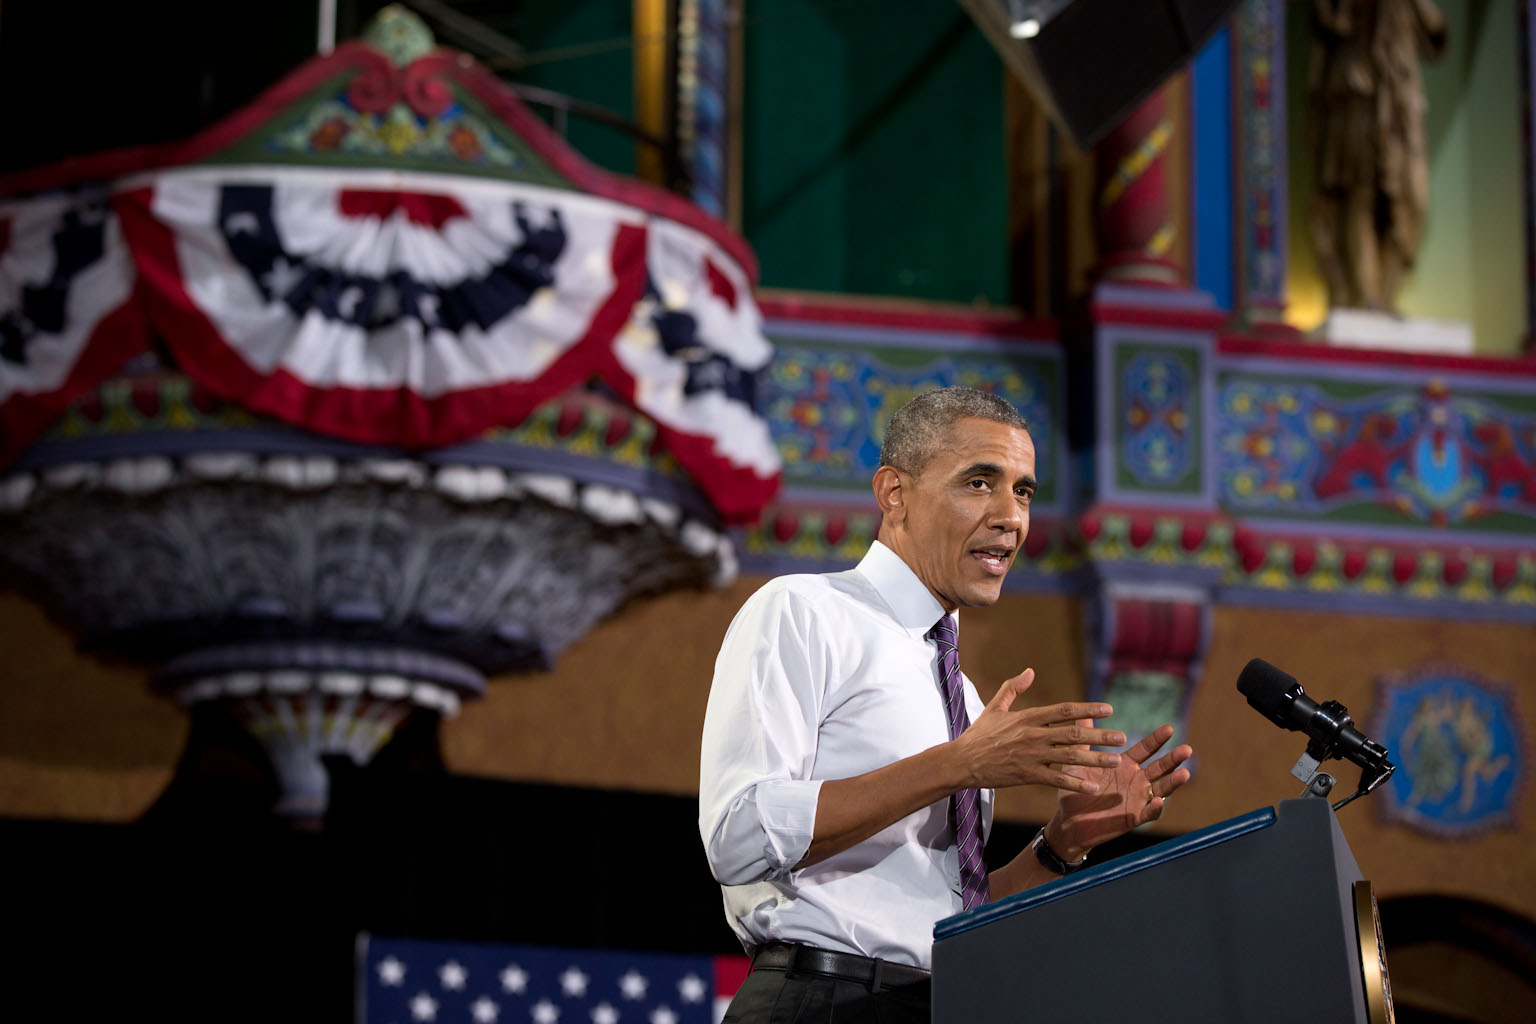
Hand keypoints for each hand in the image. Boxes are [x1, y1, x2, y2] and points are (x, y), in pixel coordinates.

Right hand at [954, 669, 1125, 794]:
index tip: (1108, 709)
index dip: (1088, 709)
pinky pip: (1057, 780)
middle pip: (1073, 733)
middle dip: (1100, 735)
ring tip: (1116, 760)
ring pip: (1070, 757)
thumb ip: (1013, 688)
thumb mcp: (995, 707)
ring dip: (1096, 759)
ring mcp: (1032, 756)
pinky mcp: (1027, 775)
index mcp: (1028, 717)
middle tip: (1121, 737)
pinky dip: (1076, 783)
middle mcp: (1033, 735)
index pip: (1064, 710)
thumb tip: (1030, 671)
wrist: (962, 761)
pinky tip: (1093, 787)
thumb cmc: (979, 734)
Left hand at [1047, 724, 1192, 860]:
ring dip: (1173, 782)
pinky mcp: (1133, 818)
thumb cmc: (1074, 790)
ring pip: (1161, 789)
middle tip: (1187, 749)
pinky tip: (1159, 801)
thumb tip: (1083, 715)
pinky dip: (1155, 808)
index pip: (1145, 749)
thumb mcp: (1078, 763)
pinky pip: (1148, 813)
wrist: (1068, 821)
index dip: (1157, 739)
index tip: (1169, 728)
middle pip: (1159, 767)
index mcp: (1124, 765)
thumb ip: (1084, 740)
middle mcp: (1135, 781)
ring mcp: (1137, 799)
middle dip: (1173, 759)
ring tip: (1185, 774)